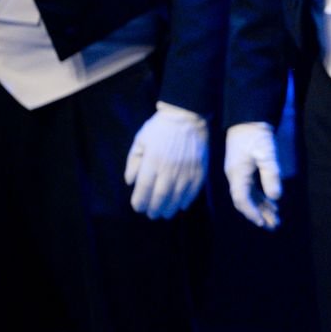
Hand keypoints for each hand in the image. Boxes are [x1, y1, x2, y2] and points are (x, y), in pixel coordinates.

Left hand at [123, 102, 207, 219]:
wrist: (187, 117)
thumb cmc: (160, 128)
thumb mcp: (140, 140)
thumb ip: (133, 161)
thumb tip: (131, 182)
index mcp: (153, 161)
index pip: (144, 188)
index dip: (140, 201)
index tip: (138, 207)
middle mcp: (170, 168)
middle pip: (161, 196)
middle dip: (154, 209)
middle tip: (151, 214)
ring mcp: (187, 170)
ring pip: (178, 196)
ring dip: (170, 208)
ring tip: (165, 214)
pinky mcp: (200, 170)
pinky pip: (193, 190)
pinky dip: (187, 200)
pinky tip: (181, 205)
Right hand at [225, 121, 281, 228]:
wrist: (248, 117)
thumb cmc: (257, 134)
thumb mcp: (266, 154)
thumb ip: (271, 175)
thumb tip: (275, 197)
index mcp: (237, 174)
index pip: (242, 199)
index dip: (252, 212)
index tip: (262, 222)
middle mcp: (235, 175)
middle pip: (245, 201)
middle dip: (258, 214)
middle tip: (273, 226)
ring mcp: (239, 172)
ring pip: (249, 195)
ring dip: (262, 207)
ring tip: (275, 219)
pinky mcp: (244, 168)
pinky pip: (251, 188)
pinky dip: (261, 197)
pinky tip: (272, 203)